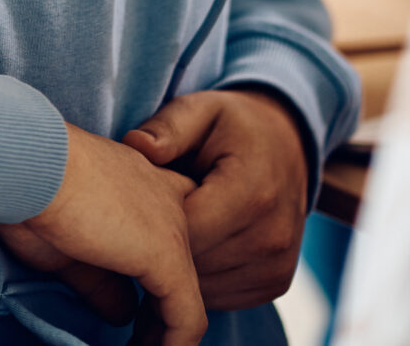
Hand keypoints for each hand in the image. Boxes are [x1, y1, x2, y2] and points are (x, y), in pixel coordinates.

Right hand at [0, 123, 205, 345]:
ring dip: (168, 336)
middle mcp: (169, 201)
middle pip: (183, 265)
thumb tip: (123, 314)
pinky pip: (187, 318)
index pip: (169, 229)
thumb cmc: (33, 193)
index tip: (135, 306)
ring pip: (188, 296)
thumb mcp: (68, 247)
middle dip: (162, 311)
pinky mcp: (168, 258)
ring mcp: (174, 229)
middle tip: (140, 340)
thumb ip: (101, 282)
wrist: (29, 164)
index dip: (155, 272)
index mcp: (143, 184)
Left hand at [124, 89, 310, 311]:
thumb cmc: (231, 127)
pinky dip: (198, 279)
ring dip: (177, 269)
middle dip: (157, 249)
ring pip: (203, 289)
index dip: (146, 224)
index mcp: (252, 192)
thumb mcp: (200, 111)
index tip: (124, 208)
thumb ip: (168, 128)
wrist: (285, 147)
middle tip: (133, 224)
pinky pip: (220, 297)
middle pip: (191, 266)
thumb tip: (136, 145)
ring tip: (158, 235)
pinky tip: (186, 249)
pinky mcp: (275, 282)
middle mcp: (271, 236)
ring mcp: (277, 265)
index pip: (184, 233)